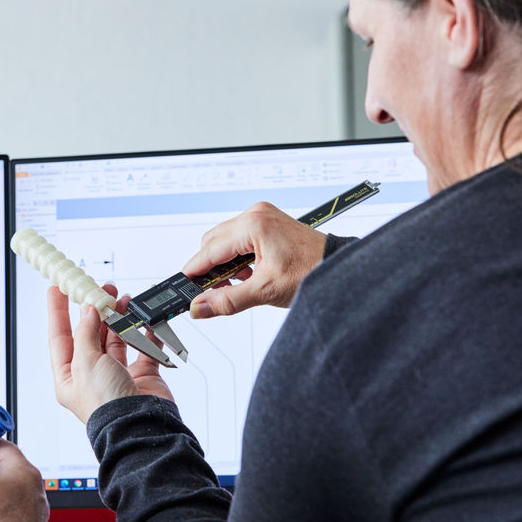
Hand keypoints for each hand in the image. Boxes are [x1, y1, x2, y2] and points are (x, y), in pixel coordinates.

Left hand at [47, 284, 172, 424]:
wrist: (140, 425)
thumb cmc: (106, 405)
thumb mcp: (86, 362)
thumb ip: (86, 332)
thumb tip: (87, 311)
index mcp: (70, 377)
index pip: (60, 338)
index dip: (57, 312)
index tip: (57, 289)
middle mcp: (92, 376)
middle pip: (90, 334)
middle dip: (95, 310)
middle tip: (100, 289)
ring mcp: (117, 375)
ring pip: (116, 338)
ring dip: (120, 318)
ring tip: (124, 300)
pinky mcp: (141, 375)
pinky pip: (143, 348)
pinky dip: (146, 333)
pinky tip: (145, 320)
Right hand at [180, 201, 325, 317]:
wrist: (337, 266)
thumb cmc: (312, 271)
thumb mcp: (265, 291)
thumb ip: (228, 300)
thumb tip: (200, 306)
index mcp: (254, 225)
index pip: (210, 250)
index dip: (194, 271)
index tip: (184, 288)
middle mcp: (256, 214)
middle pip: (213, 242)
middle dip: (211, 269)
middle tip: (216, 292)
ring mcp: (262, 216)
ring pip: (224, 240)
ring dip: (225, 264)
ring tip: (240, 283)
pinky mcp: (267, 222)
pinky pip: (239, 238)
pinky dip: (237, 258)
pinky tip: (248, 273)